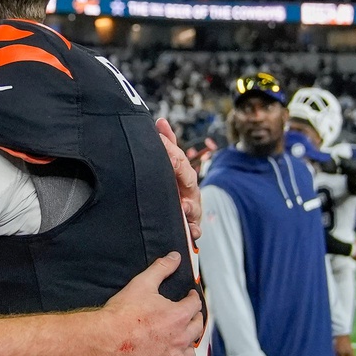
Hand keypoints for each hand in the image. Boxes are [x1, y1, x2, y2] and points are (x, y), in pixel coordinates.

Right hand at [97, 253, 202, 355]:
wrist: (107, 340)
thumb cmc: (123, 313)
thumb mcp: (142, 284)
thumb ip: (161, 268)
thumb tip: (175, 257)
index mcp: (180, 315)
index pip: (195, 304)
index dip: (192, 298)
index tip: (189, 296)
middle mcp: (182, 337)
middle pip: (197, 328)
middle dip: (194, 320)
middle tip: (189, 317)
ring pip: (191, 353)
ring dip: (190, 346)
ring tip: (184, 343)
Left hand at [156, 118, 201, 242]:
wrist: (172, 208)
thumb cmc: (173, 182)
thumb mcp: (170, 163)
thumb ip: (167, 143)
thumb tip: (161, 122)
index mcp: (183, 173)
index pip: (179, 161)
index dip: (173, 155)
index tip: (165, 150)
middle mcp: (190, 189)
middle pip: (190, 181)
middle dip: (182, 175)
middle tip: (174, 170)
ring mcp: (191, 207)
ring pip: (194, 206)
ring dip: (190, 208)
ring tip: (184, 208)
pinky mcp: (190, 225)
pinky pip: (194, 228)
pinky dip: (193, 231)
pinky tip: (192, 233)